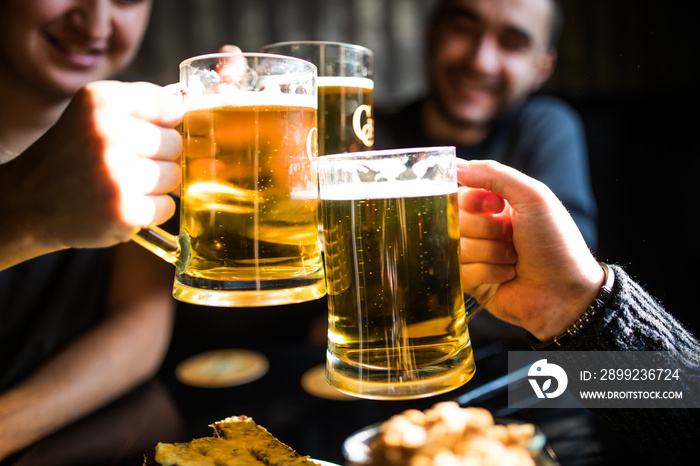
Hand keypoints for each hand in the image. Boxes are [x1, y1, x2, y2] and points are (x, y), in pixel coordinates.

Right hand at [10, 80, 182, 251]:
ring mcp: (116, 175)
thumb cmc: (73, 155)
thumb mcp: (95, 114)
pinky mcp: (124, 211)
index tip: (147, 132)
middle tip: (128, 163)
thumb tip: (195, 113)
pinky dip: (151, 210)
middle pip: (175, 143)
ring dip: (156, 185)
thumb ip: (142, 106)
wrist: (30, 202)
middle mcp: (107, 133)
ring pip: (174, 176)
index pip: (168, 105)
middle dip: (159, 156)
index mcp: (101, 100)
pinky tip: (123, 204)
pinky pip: (167, 207)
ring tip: (123, 184)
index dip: (163, 123)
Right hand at [457, 159, 603, 341]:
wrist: (566, 291)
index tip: (496, 206)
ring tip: (513, 259)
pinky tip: (507, 275)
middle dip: (486, 229)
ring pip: (455, 246)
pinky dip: (487, 272)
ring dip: (490, 253)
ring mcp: (474, 255)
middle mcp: (480, 228)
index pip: (459, 192)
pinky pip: (460, 271)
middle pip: (453, 219)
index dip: (473, 200)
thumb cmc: (556, 242)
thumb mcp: (533, 196)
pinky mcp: (470, 282)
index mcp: (493, 205)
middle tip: (511, 236)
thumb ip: (494, 174)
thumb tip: (455, 166)